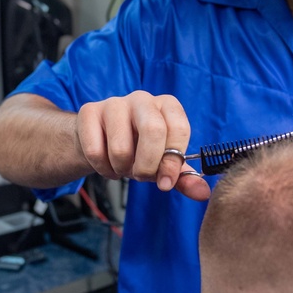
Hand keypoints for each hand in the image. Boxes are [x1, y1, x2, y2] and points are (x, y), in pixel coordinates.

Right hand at [76, 91, 210, 200]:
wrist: (100, 141)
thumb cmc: (137, 150)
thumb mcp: (162, 164)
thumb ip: (182, 177)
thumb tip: (203, 194)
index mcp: (167, 106)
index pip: (179, 128)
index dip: (173, 161)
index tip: (166, 181)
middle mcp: (142, 98)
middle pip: (153, 130)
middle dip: (147, 166)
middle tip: (141, 176)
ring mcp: (114, 102)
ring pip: (121, 148)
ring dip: (121, 169)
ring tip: (122, 167)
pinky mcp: (89, 111)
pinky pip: (95, 151)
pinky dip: (102, 168)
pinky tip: (106, 163)